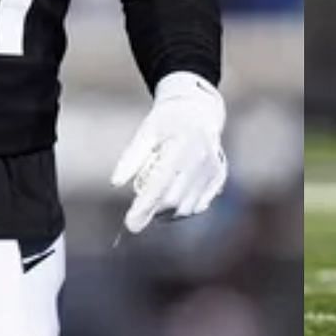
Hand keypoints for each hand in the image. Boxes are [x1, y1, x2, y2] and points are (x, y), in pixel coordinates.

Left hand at [111, 72, 225, 233]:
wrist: (199, 110)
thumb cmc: (167, 120)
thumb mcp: (146, 131)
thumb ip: (131, 156)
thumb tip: (116, 183)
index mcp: (182, 145)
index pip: (160, 184)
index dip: (144, 207)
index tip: (130, 224)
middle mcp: (202, 159)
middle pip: (173, 201)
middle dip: (152, 212)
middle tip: (138, 210)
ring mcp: (213, 169)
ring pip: (187, 208)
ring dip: (167, 213)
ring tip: (154, 202)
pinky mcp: (220, 177)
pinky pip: (200, 205)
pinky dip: (183, 209)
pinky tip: (172, 200)